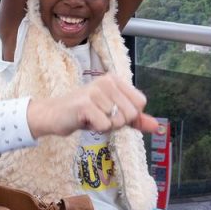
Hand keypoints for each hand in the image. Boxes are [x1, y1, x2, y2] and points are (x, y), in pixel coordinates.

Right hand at [27, 73, 158, 137]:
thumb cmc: (84, 113)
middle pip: (130, 114)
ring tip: (91, 118)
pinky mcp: (85, 104)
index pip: (140, 103)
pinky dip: (96, 129)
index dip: (129, 115)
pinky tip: (84, 121)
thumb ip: (135, 119)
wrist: (54, 115)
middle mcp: (106, 82)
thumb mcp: (112, 114)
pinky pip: (104, 125)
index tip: (112, 113)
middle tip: (100, 117)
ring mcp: (95, 91)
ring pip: (117, 122)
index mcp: (115, 80)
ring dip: (104, 126)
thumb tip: (156, 126)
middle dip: (116, 123)